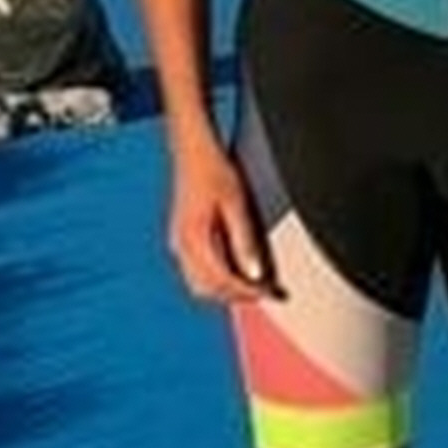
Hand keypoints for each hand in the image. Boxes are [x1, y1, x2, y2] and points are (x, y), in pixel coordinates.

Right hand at [167, 133, 277, 302]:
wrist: (192, 151)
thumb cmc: (215, 171)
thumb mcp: (236, 204)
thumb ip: (244, 241)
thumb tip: (254, 274)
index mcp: (194, 238)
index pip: (221, 281)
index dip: (247, 291)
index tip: (270, 292)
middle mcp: (181, 246)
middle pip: (207, 290)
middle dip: (237, 296)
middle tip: (266, 292)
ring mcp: (178, 244)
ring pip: (199, 285)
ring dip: (225, 290)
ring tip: (254, 285)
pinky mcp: (180, 240)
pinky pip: (196, 272)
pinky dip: (216, 279)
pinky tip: (237, 271)